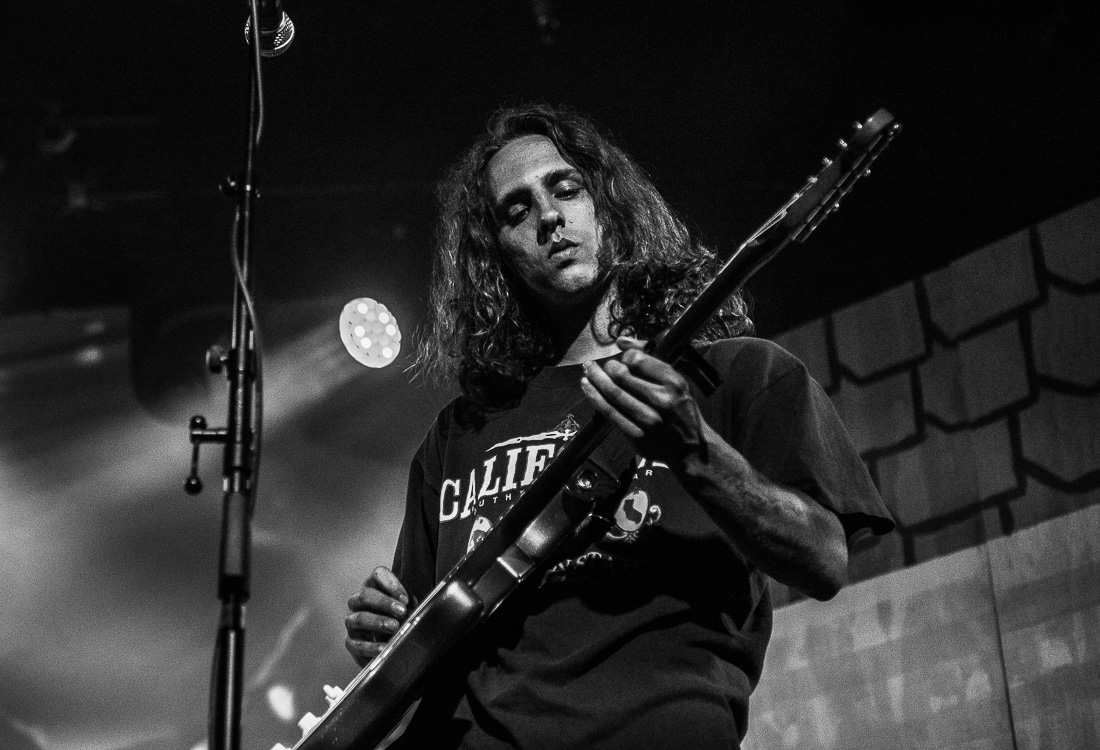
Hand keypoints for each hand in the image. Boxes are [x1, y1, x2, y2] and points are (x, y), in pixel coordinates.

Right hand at [345, 566, 409, 666]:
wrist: (387, 646)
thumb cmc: (399, 619)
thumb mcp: (406, 608)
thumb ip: (408, 604)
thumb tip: (410, 605)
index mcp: (373, 586)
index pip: (378, 574)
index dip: (391, 583)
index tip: (405, 598)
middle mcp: (358, 602)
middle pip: (365, 595)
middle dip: (384, 602)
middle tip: (402, 611)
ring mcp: (352, 621)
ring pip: (359, 618)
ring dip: (378, 622)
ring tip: (395, 627)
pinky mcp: (350, 642)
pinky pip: (356, 644)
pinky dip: (371, 647)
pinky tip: (384, 648)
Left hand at [580, 336, 711, 466]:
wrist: (690, 449)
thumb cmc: (681, 410)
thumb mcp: (677, 381)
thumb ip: (650, 359)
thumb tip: (621, 341)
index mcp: (673, 383)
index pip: (637, 359)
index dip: (625, 356)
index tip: (624, 360)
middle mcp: (661, 400)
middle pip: (621, 375)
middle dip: (606, 367)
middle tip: (602, 366)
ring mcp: (647, 420)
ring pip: (612, 393)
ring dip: (594, 379)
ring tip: (587, 370)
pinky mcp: (636, 436)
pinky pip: (609, 412)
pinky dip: (594, 397)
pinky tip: (587, 387)